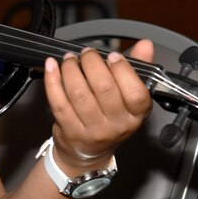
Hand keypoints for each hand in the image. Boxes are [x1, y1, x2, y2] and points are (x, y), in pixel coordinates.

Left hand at [42, 40, 153, 168]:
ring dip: (71, 69)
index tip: (112, 56)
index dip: (122, 69)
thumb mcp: (129, 98)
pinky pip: (58, 102)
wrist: (88, 153)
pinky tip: (52, 66)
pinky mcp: (69, 130)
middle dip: (92, 63)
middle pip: (103, 88)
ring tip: (70, 59)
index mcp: (136, 115)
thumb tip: (145, 44)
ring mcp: (91, 130)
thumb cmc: (110, 120)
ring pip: (78, 93)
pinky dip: (52, 80)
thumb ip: (137, 69)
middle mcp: (116, 125)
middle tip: (87, 53)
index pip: (136, 92)